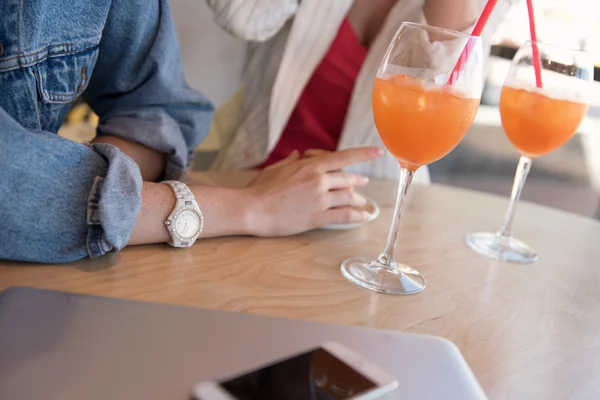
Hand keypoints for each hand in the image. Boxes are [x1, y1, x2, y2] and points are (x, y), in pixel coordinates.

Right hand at [243, 147, 382, 235]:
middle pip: (348, 179)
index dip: (363, 154)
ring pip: (348, 197)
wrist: (252, 208)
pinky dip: (357, 216)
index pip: (343, 157)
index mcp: (309, 165)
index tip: (377, 152)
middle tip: (364, 182)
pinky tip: (363, 217)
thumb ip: (291, 161)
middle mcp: (318, 180)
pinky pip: (344, 215)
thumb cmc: (260, 188)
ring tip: (361, 202)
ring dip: (357, 199)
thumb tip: (299, 154)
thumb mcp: (276, 168)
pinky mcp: (317, 216)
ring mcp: (319, 199)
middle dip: (358, 181)